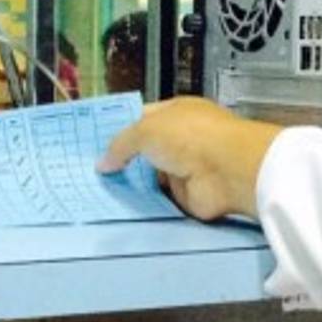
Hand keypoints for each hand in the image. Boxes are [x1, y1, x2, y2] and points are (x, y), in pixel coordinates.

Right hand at [97, 97, 282, 219]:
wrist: (227, 171)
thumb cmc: (194, 137)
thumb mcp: (145, 130)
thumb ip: (121, 145)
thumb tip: (104, 162)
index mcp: (175, 114)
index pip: (142, 119)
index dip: (120, 129)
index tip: (97, 142)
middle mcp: (182, 140)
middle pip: (146, 151)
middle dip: (124, 161)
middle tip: (95, 171)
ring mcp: (185, 169)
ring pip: (151, 178)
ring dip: (133, 185)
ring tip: (101, 191)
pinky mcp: (188, 196)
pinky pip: (160, 201)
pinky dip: (146, 204)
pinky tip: (124, 207)